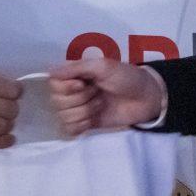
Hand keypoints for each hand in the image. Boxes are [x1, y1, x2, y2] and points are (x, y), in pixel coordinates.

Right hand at [0, 55, 21, 147]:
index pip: (9, 89)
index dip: (15, 90)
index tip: (15, 91)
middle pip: (8, 109)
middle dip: (12, 107)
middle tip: (8, 105)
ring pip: (0, 126)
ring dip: (8, 123)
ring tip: (6, 121)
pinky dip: (0, 142)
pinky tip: (8, 140)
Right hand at [48, 57, 164, 134]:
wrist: (145, 99)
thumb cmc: (126, 77)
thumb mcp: (103, 66)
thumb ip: (77, 68)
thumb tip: (49, 71)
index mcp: (74, 75)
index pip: (53, 84)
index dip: (67, 87)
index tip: (83, 84)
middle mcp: (71, 91)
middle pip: (56, 102)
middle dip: (80, 99)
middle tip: (98, 93)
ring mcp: (77, 109)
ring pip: (63, 116)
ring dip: (85, 112)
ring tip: (100, 104)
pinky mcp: (83, 124)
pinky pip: (68, 129)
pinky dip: (81, 126)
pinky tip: (93, 120)